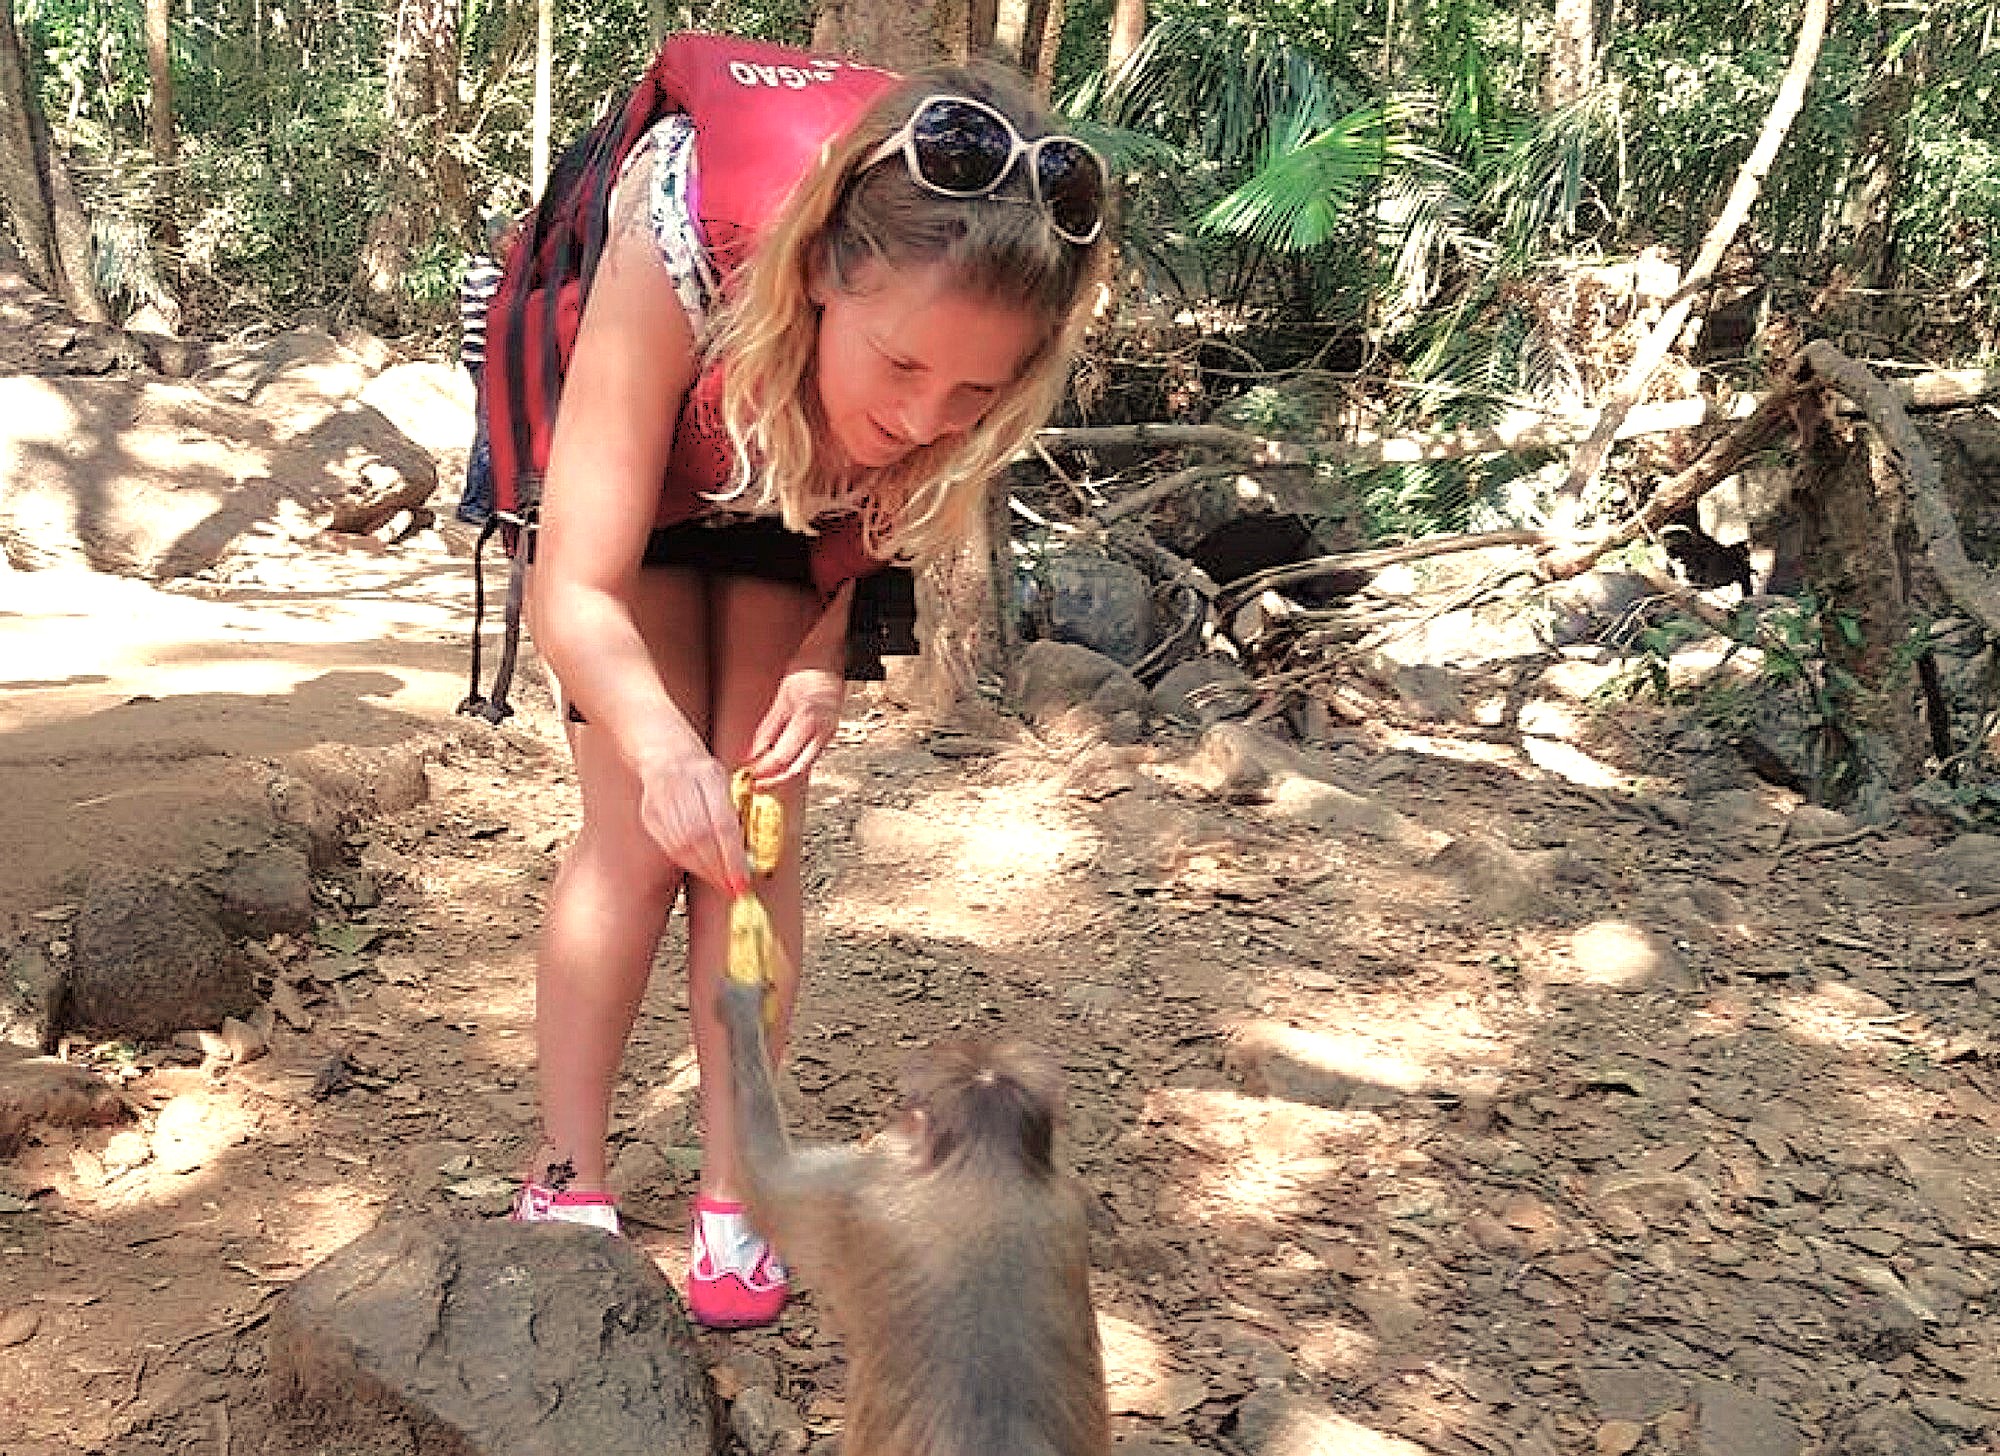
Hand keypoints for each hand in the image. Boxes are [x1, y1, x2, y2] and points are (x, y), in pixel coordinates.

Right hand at [633, 747, 751, 893]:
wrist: (662, 752)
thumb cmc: (701, 769)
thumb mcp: (725, 781)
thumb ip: (734, 812)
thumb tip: (748, 853)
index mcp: (705, 775)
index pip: (721, 823)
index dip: (732, 856)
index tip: (743, 880)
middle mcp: (680, 788)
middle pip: (700, 839)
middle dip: (719, 869)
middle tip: (735, 888)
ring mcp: (661, 803)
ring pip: (683, 848)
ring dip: (705, 871)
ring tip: (723, 884)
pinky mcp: (650, 817)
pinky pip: (670, 847)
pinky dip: (690, 864)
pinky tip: (703, 871)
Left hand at [743, 664, 845, 787]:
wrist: (832, 656)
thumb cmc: (810, 668)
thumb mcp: (782, 697)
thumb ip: (769, 728)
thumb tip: (754, 752)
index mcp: (808, 720)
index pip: (782, 757)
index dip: (763, 770)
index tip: (748, 775)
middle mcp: (822, 731)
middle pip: (795, 770)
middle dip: (773, 781)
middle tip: (755, 784)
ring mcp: (829, 734)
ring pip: (803, 766)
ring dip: (782, 774)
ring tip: (764, 776)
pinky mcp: (829, 734)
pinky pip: (809, 756)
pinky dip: (793, 763)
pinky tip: (780, 763)